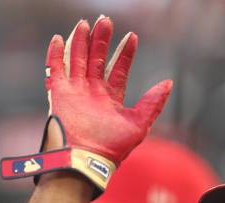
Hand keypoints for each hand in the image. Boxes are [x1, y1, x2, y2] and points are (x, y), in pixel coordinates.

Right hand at [45, 16, 171, 166]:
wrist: (87, 159)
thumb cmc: (113, 147)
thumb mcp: (140, 124)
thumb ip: (152, 103)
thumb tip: (168, 83)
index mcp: (111, 99)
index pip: (119, 69)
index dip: (125, 53)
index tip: (132, 37)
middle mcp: (93, 93)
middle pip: (97, 59)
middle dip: (102, 40)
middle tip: (106, 20)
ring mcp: (76, 92)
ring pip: (78, 59)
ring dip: (81, 41)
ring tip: (86, 23)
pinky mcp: (60, 94)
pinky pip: (56, 69)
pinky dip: (57, 54)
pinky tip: (61, 39)